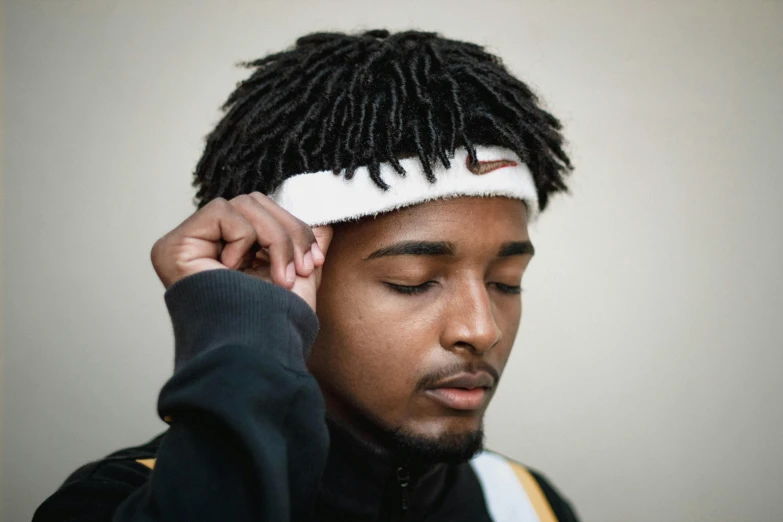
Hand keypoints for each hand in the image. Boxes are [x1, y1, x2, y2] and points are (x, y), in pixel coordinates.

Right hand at [150, 192, 332, 310]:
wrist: (260, 350)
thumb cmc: (276, 322)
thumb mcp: (298, 275)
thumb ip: (302, 246)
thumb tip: (322, 224)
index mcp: (233, 252)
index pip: (263, 213)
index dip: (294, 229)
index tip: (315, 260)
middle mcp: (207, 247)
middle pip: (255, 203)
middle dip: (288, 232)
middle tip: (302, 268)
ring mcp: (188, 245)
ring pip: (243, 204)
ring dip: (274, 238)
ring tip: (279, 277)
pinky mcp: (174, 246)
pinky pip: (221, 212)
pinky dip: (243, 239)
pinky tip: (234, 271)